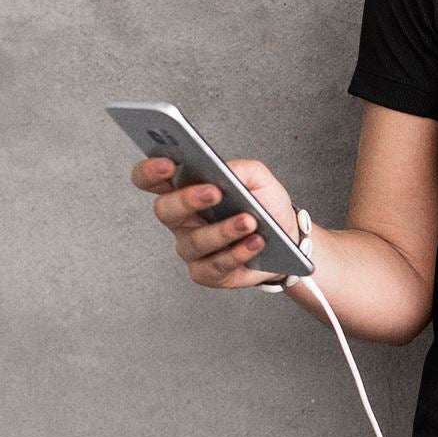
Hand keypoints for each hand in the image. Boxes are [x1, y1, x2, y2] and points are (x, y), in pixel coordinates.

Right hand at [131, 155, 299, 288]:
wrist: (287, 236)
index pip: (151, 179)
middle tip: (214, 192)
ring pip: (195, 241)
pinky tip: (255, 243)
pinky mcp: (206, 272)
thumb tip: (225, 171)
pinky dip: (237, 254)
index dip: (150, 171)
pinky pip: (215, 266)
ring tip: (249, 221)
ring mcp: (191, 247)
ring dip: (223, 231)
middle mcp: (181, 219)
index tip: (167, 164)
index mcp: (185, 189)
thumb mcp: (258, 178)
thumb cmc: (264, 204)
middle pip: (165, 209)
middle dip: (187, 200)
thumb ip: (241, 169)